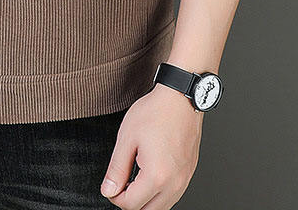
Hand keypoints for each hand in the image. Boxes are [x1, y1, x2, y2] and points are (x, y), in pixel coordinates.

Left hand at [99, 83, 202, 208]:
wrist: (180, 98)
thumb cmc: (155, 112)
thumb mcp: (127, 138)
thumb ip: (116, 169)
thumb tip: (108, 190)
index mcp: (156, 176)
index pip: (131, 205)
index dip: (114, 196)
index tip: (110, 184)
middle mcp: (174, 184)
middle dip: (130, 202)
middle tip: (120, 183)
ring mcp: (184, 180)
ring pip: (162, 207)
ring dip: (145, 199)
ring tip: (134, 178)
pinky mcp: (189, 173)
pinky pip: (173, 195)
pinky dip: (159, 193)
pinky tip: (149, 175)